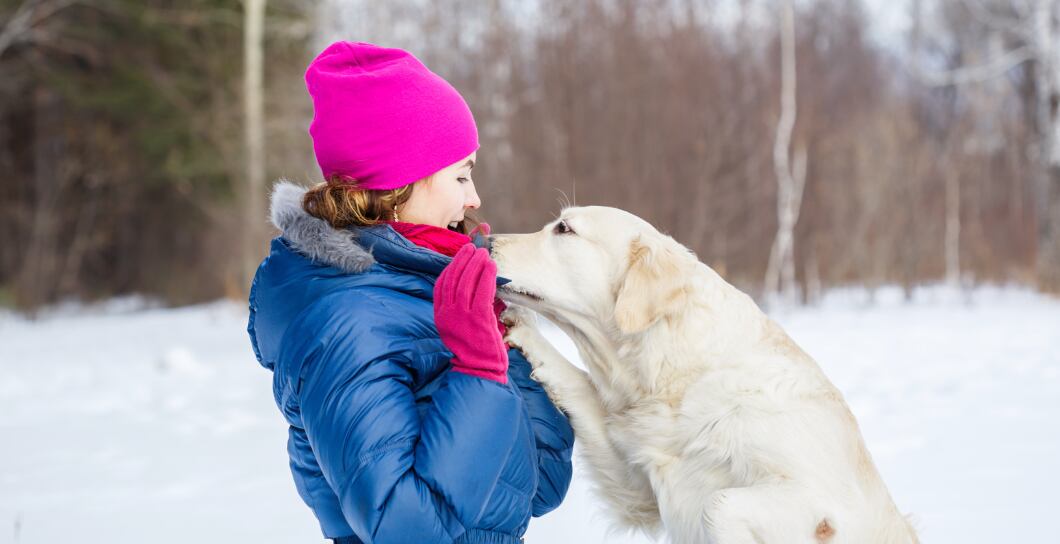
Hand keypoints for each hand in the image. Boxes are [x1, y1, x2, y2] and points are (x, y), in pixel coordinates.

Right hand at [434, 245, 508, 383]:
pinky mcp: (478, 320)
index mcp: (441, 315)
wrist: (480, 369)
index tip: (461, 254)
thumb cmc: (475, 347)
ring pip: (466, 283)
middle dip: (463, 261)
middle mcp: (448, 314)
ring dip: (476, 265)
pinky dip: (487, 277)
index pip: (442, 284)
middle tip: (473, 248)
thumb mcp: (463, 324)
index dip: (451, 266)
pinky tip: (492, 267)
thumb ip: (467, 304)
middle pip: (453, 279)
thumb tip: (480, 282)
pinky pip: (482, 293)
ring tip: (483, 253)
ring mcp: (462, 317)